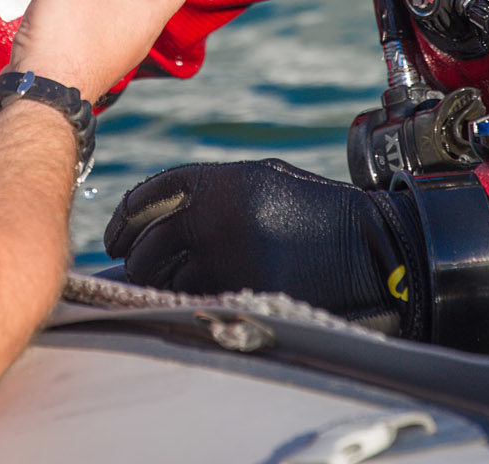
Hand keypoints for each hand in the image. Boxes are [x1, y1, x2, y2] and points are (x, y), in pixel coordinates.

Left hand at [103, 159, 419, 331]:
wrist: (373, 253)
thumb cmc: (320, 214)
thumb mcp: (267, 180)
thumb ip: (213, 194)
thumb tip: (162, 218)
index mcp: (222, 183)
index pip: (150, 196)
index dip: (125, 219)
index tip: (115, 238)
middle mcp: (216, 219)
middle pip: (149, 245)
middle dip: (138, 259)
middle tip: (135, 267)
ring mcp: (226, 263)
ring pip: (166, 281)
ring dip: (158, 286)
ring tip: (161, 288)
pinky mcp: (240, 299)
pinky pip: (194, 306)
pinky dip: (184, 307)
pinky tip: (188, 305)